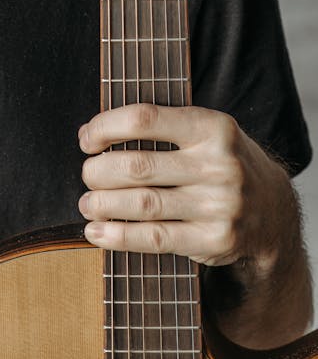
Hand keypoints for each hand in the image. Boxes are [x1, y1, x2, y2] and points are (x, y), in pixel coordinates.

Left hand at [77, 103, 290, 269]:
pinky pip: (156, 239)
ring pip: (143, 204)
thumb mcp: (204, 130)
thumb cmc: (219, 161)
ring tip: (87, 203)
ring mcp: (218, 205)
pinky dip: (119, 237)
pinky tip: (97, 233)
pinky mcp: (214, 240)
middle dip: (100, 171)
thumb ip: (161, 126)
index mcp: (212, 127)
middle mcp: (218, 165)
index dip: (106, 127)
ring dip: (103, 204)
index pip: (145, 119)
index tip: (86, 140)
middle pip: (138, 166)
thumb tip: (93, 133)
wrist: (272, 210)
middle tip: (87, 174)